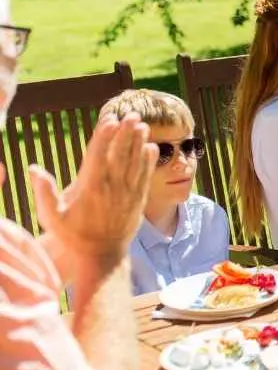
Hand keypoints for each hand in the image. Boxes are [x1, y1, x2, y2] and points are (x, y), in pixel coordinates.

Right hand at [32, 114, 156, 263]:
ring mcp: (127, 193)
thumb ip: (43, 192)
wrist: (101, 255)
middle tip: (131, 114)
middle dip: (126, 133)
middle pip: (121, 155)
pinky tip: (151, 147)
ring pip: (135, 162)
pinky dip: (148, 161)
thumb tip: (34, 168)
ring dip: (139, 142)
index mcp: (90, 188)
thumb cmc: (73, 235)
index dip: (104, 137)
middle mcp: (111, 188)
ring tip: (142, 125)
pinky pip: (145, 176)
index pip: (98, 157)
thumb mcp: (51, 217)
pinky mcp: (138, 199)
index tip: (109, 120)